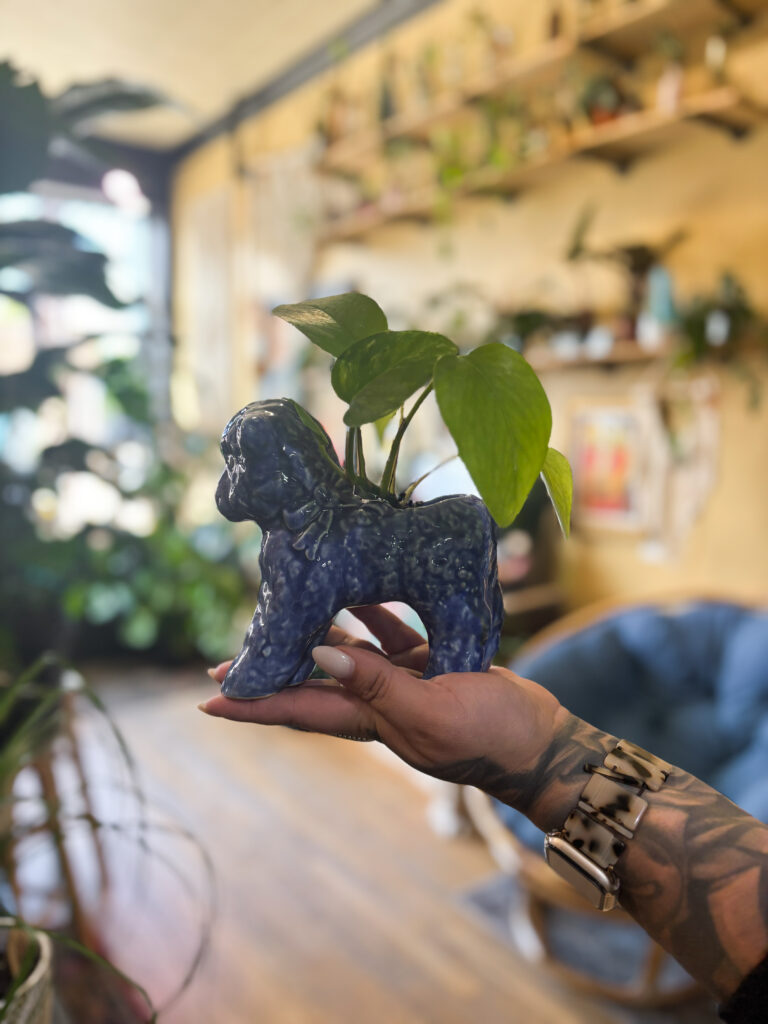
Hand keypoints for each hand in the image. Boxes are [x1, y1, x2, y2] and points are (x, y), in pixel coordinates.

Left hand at [199, 606, 567, 823]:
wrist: (539, 740)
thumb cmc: (488, 735)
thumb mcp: (431, 710)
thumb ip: (376, 683)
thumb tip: (319, 654)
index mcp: (370, 719)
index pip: (297, 709)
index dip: (252, 705)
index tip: (209, 700)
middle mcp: (377, 703)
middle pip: (310, 684)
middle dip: (271, 671)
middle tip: (228, 657)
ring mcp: (402, 685)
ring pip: (345, 655)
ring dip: (314, 636)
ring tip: (281, 614)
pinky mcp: (429, 664)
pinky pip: (390, 635)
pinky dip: (371, 614)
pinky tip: (356, 589)